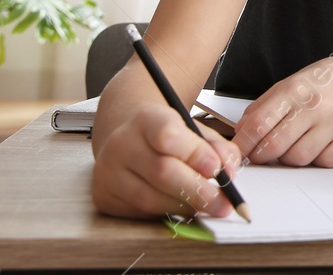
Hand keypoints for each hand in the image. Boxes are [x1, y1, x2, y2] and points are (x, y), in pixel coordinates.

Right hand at [91, 103, 243, 218]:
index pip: (168, 136)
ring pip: (151, 198)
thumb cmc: (166, 135)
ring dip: (185, 206)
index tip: (217, 169)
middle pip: (162, 172)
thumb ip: (218, 147)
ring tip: (207, 207)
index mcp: (146, 119)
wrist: (128, 138)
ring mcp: (108, 172)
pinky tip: (181, 208)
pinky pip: (140, 212)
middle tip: (223, 202)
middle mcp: (121, 143)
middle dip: (198, 191)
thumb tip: (229, 172)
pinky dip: (167, 213)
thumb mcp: (195, 130)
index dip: (195, 154)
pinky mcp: (104, 196)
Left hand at [235, 53, 332, 166]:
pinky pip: (324, 163)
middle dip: (262, 156)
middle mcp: (315, 105)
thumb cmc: (325, 82)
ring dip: (290, 158)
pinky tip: (318, 145)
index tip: (237, 152)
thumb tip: (241, 132)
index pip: (260, 123)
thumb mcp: (291, 83)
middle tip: (261, 154)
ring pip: (299, 159)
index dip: (243, 143)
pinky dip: (316, 160)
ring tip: (294, 145)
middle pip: (276, 146)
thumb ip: (263, 106)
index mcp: (295, 90)